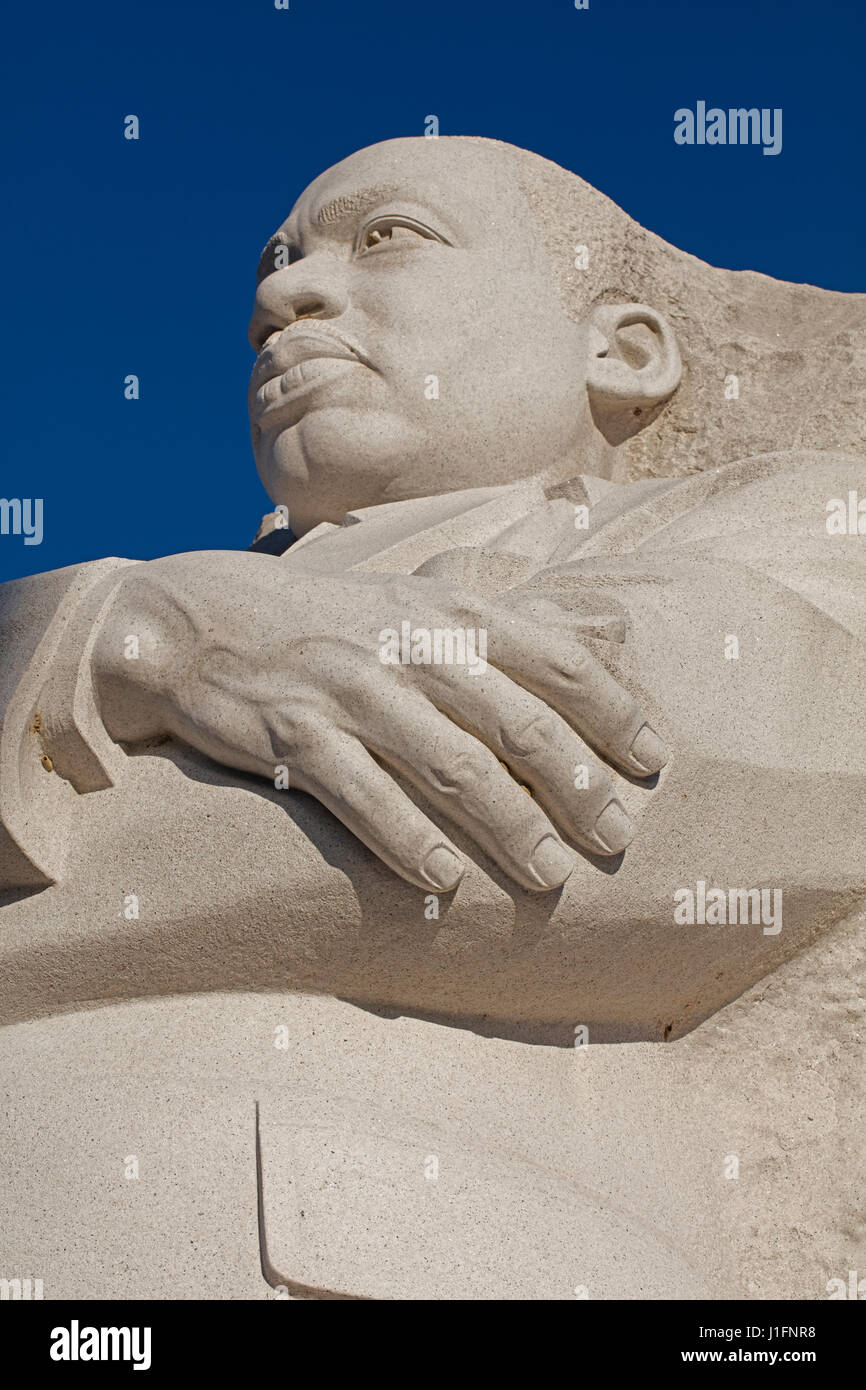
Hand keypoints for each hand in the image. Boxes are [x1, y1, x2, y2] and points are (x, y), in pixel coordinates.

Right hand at [92, 552, 666, 893]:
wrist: (198, 619)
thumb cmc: (332, 622)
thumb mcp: (420, 601)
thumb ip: (506, 624)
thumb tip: (613, 637)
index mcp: (450, 611)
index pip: (558, 660)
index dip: (616, 712)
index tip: (656, 761)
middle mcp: (410, 646)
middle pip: (519, 723)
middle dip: (578, 786)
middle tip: (618, 838)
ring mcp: (351, 690)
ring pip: (452, 766)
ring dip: (510, 826)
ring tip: (551, 877)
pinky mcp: (294, 735)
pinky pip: (363, 797)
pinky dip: (407, 840)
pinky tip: (445, 879)